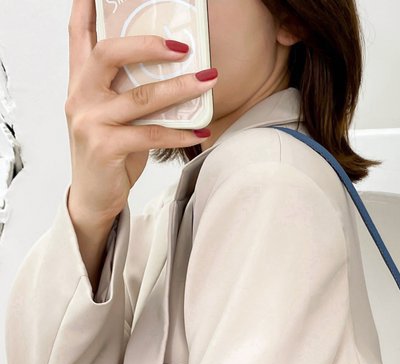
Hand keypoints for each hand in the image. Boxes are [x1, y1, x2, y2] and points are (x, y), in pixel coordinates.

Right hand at [65, 0, 218, 225]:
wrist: (93, 197)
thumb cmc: (110, 154)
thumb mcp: (113, 116)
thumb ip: (128, 92)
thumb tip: (171, 73)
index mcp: (81, 83)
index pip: (79, 38)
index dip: (85, 11)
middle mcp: (80, 97)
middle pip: (109, 55)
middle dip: (148, 45)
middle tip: (182, 47)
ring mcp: (90, 121)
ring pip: (140, 96)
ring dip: (179, 89)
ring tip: (208, 82)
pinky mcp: (106, 147)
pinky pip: (151, 134)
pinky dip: (180, 133)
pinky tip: (201, 132)